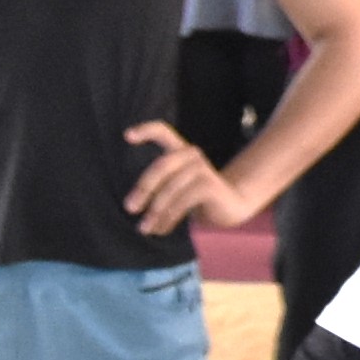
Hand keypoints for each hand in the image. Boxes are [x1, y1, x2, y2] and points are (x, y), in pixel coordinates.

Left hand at [117, 120, 245, 235]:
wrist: (232, 208)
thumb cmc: (197, 198)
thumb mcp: (175, 188)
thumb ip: (157, 188)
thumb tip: (131, 205)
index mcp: (180, 151)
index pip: (163, 131)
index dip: (146, 130)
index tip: (127, 136)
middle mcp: (191, 155)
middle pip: (161, 166)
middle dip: (143, 189)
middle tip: (130, 208)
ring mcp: (202, 169)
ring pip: (170, 189)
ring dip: (155, 211)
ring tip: (145, 229)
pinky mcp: (210, 185)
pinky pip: (182, 202)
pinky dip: (168, 218)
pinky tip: (162, 229)